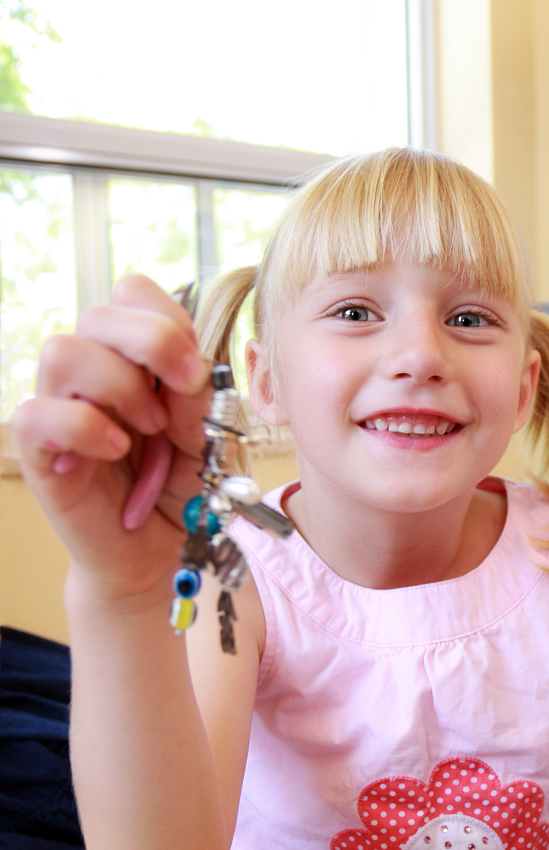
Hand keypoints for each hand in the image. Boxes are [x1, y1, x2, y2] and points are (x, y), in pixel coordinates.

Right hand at [13, 274, 211, 600]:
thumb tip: (189, 372)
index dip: (169, 320)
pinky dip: (84, 427)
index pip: (133, 295)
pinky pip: (38, 414)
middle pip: (98, 312)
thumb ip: (202, 404)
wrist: (156, 554)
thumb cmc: (181, 491)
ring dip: (119, 386)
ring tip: (149, 429)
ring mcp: (61, 409)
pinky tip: (117, 451)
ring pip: (63, 351)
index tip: (198, 372)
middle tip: (183, 390)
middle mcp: (92, 373)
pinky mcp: (40, 452)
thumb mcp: (209, 443)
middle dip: (153, 343)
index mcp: (134, 358)